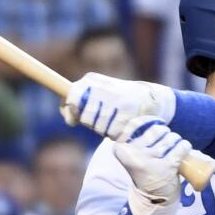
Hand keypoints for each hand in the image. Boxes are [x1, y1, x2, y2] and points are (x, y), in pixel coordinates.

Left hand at [61, 73, 175, 138]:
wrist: (147, 96)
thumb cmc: (114, 97)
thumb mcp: (94, 92)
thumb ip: (77, 101)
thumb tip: (67, 116)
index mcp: (91, 81)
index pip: (72, 98)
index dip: (71, 111)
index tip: (75, 117)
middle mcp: (102, 89)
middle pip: (86, 119)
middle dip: (92, 123)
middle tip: (102, 118)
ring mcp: (115, 101)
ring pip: (99, 128)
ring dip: (105, 129)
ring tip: (114, 119)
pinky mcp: (127, 113)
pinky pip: (112, 134)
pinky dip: (116, 133)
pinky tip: (122, 124)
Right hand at [113, 116, 189, 214]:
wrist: (153, 198)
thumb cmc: (145, 170)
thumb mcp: (133, 154)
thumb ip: (133, 137)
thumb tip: (149, 112)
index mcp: (121, 149)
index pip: (135, 123)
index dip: (149, 121)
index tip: (156, 125)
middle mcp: (133, 154)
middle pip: (157, 130)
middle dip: (166, 133)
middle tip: (166, 145)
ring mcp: (149, 161)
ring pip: (171, 137)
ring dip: (176, 140)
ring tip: (173, 150)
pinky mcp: (165, 167)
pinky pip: (181, 147)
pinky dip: (185, 146)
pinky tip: (184, 149)